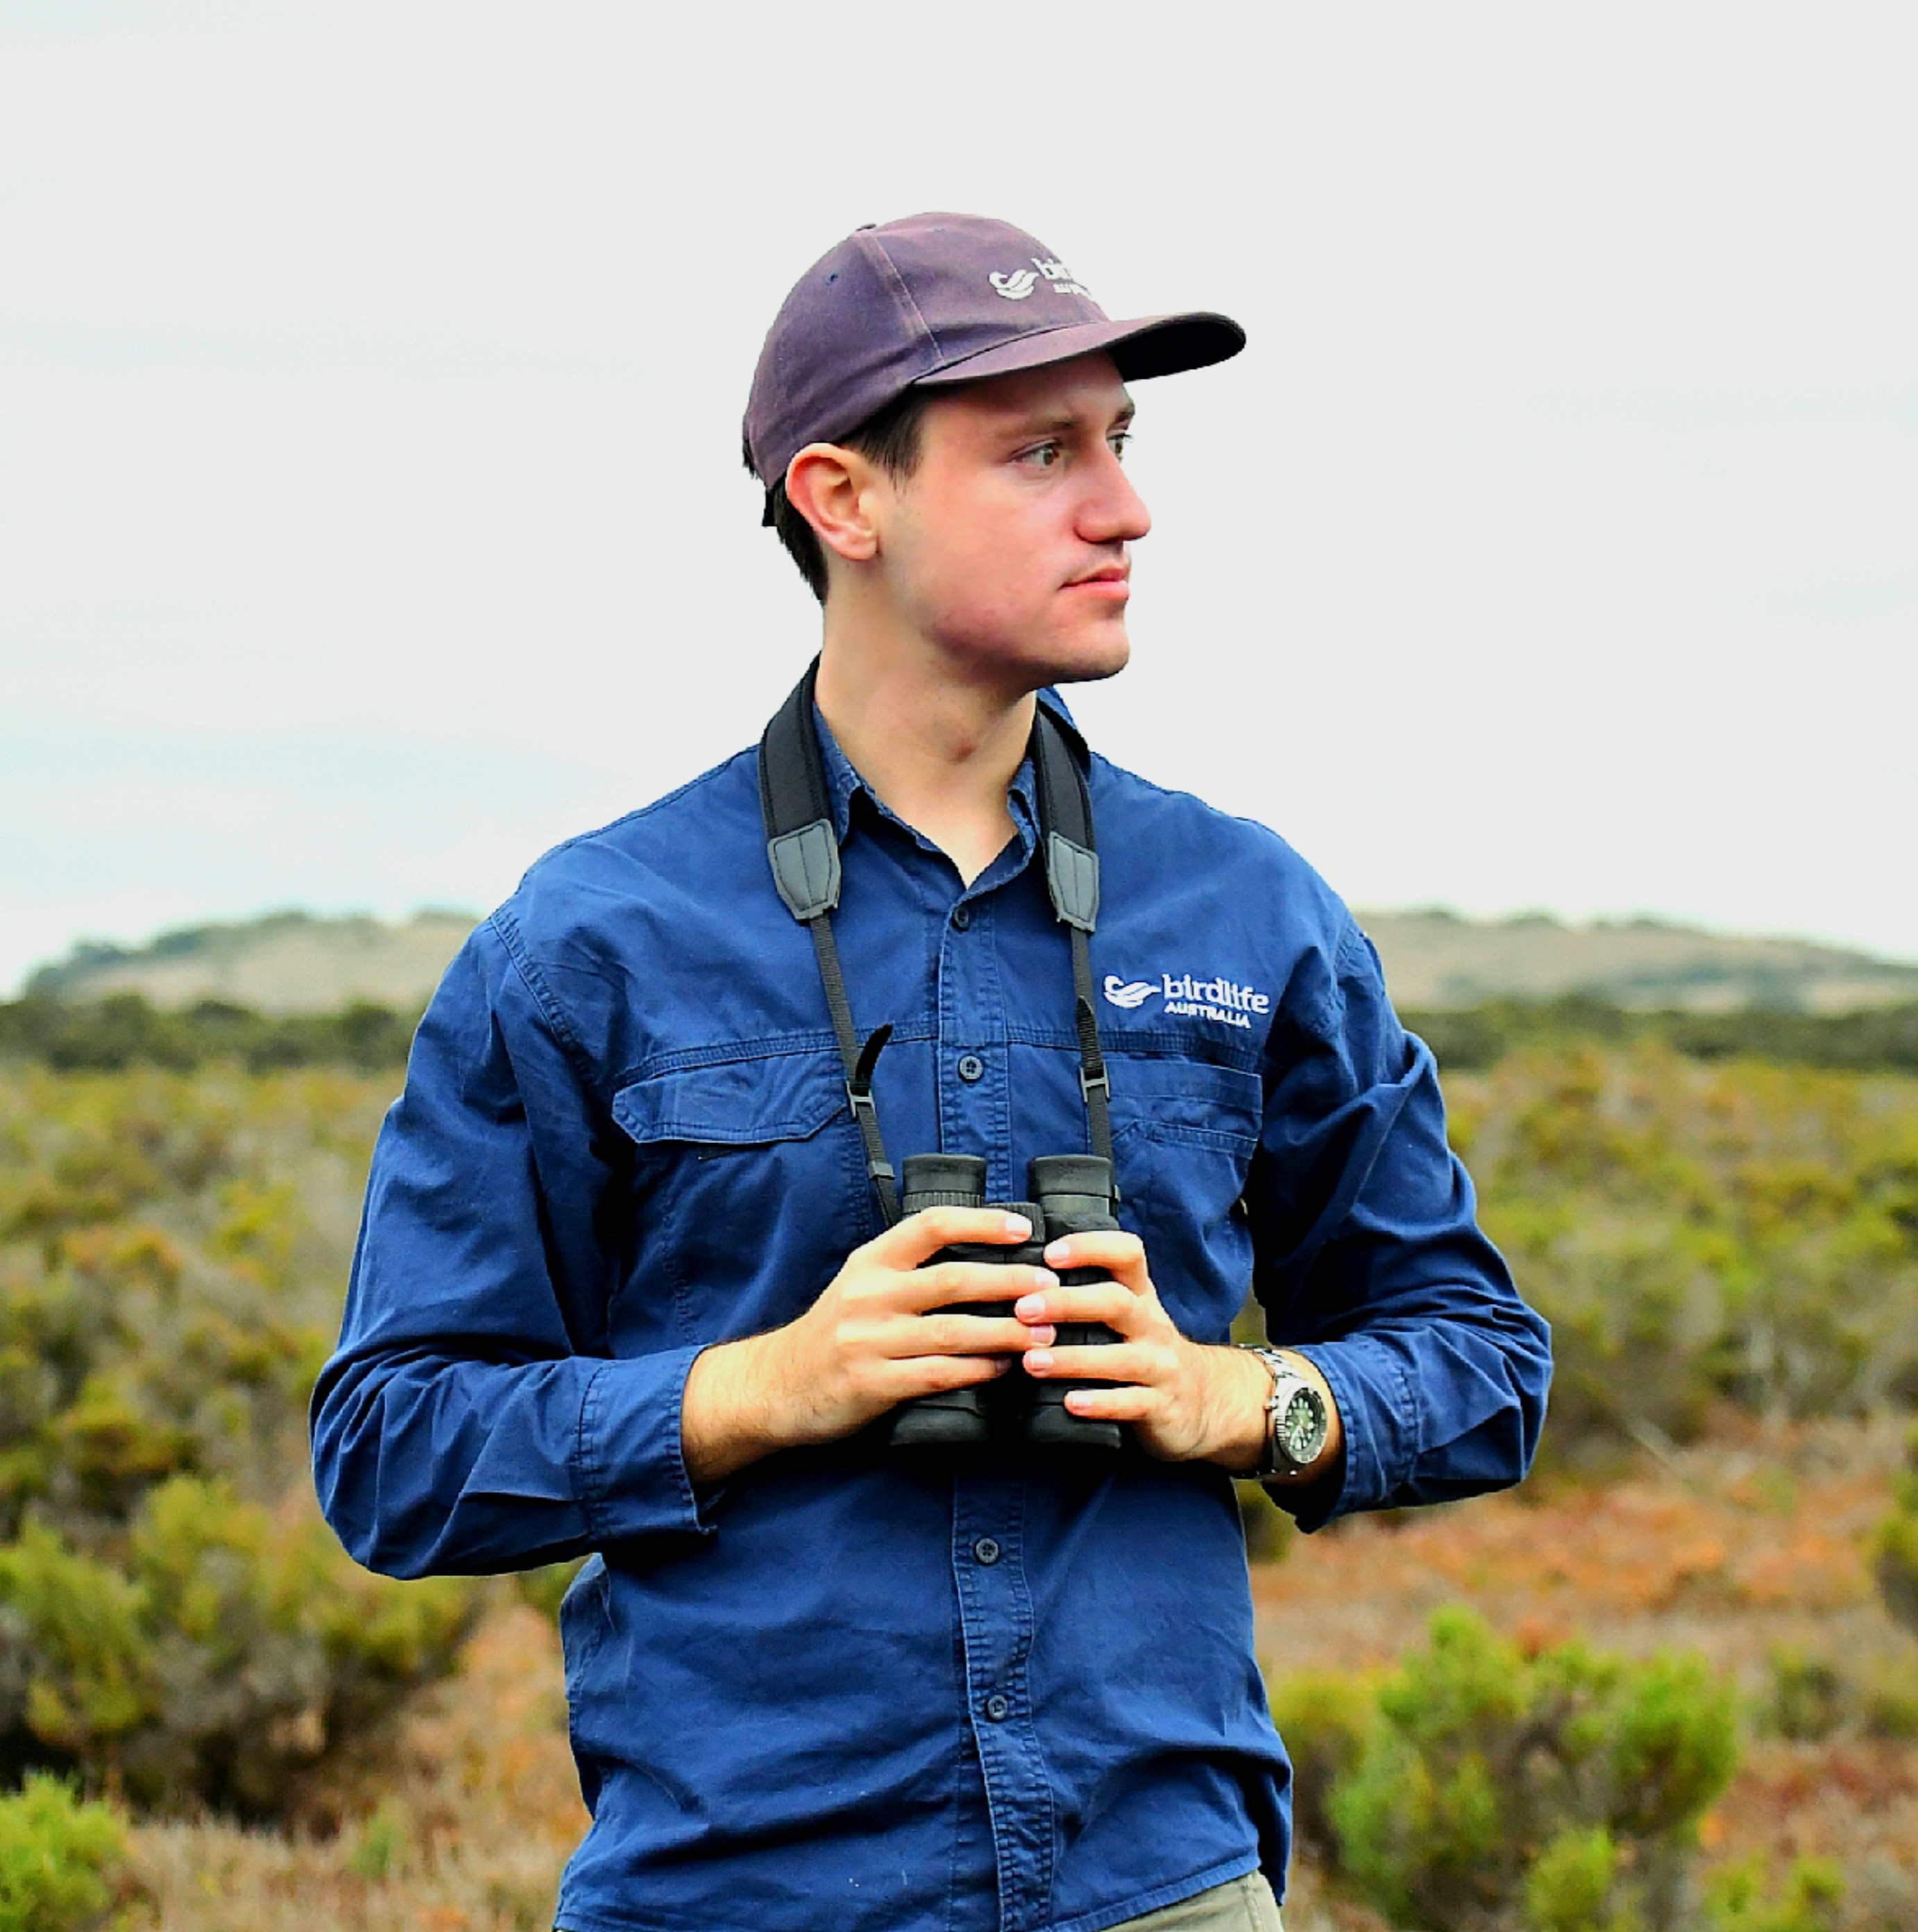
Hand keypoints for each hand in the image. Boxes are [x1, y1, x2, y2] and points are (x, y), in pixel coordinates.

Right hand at [682, 1208, 1057, 1483]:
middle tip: (1052, 1286)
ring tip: (1044, 1333)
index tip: (1023, 1229)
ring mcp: (869, 1340)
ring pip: (954, 1331)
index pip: (930, 1225)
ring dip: (1006, 1331)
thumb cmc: (835, 1332)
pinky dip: (978, 1370)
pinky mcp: (872, 1383)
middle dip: (1010, 1282)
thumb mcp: (861, 1284)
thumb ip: (909, 1269)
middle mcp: (869, 1294)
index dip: (980, 1223)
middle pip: (953, 1279)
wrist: (778, 1385)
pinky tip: (1004, 1368)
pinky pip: (937, 1374)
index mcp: (871, 1262)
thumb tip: (987, 1258)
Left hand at [1015, 1232, 1340, 1477]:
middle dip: (1068, 1303)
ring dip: (1072, 1359)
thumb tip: (1021, 1278)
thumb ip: (1089, 1296)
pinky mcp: (1161, 1406)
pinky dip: (1100, 1403)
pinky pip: (1130, 1403)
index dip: (1090, 1248)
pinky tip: (1070, 1402)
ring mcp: (1159, 1366)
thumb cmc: (1145, 1350)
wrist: (1205, 1402)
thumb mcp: (1128, 1315)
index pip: (1126, 1254)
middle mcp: (1152, 1325)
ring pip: (1119, 1357)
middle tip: (1023, 1309)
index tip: (1049, 1253)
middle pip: (1116, 1302)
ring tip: (1032, 1361)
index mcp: (1140, 1295)